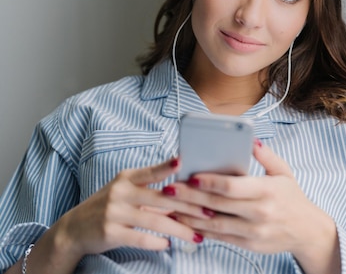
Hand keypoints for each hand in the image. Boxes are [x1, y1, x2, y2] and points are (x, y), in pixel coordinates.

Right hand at [52, 158, 204, 258]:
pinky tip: (168, 244)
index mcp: (126, 178)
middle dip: (189, 207)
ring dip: (179, 230)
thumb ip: (150, 189)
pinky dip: (157, 242)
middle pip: (162, 199)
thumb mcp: (125, 191)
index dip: (166, 167)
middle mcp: (120, 192)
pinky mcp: (110, 232)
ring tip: (196, 237)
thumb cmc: (109, 207)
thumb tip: (184, 191)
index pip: (150, 171)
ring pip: (155, 221)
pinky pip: (140, 238)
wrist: (74, 229)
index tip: (183, 162)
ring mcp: (114, 212)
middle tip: (209, 214)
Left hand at [167, 141, 340, 272]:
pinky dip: (202, 230)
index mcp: (267, 190)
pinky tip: (187, 223)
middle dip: (190, 197)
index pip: (232, 186)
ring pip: (215, 224)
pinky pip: (220, 237)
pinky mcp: (249, 245)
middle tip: (170, 190)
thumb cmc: (293, 198)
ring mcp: (254, 231)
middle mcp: (259, 212)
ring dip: (190, 216)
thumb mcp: (284, 172)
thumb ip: (266, 156)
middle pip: (218, 204)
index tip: (190, 176)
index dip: (209, 182)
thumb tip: (251, 140)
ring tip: (171, 207)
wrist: (307, 231)